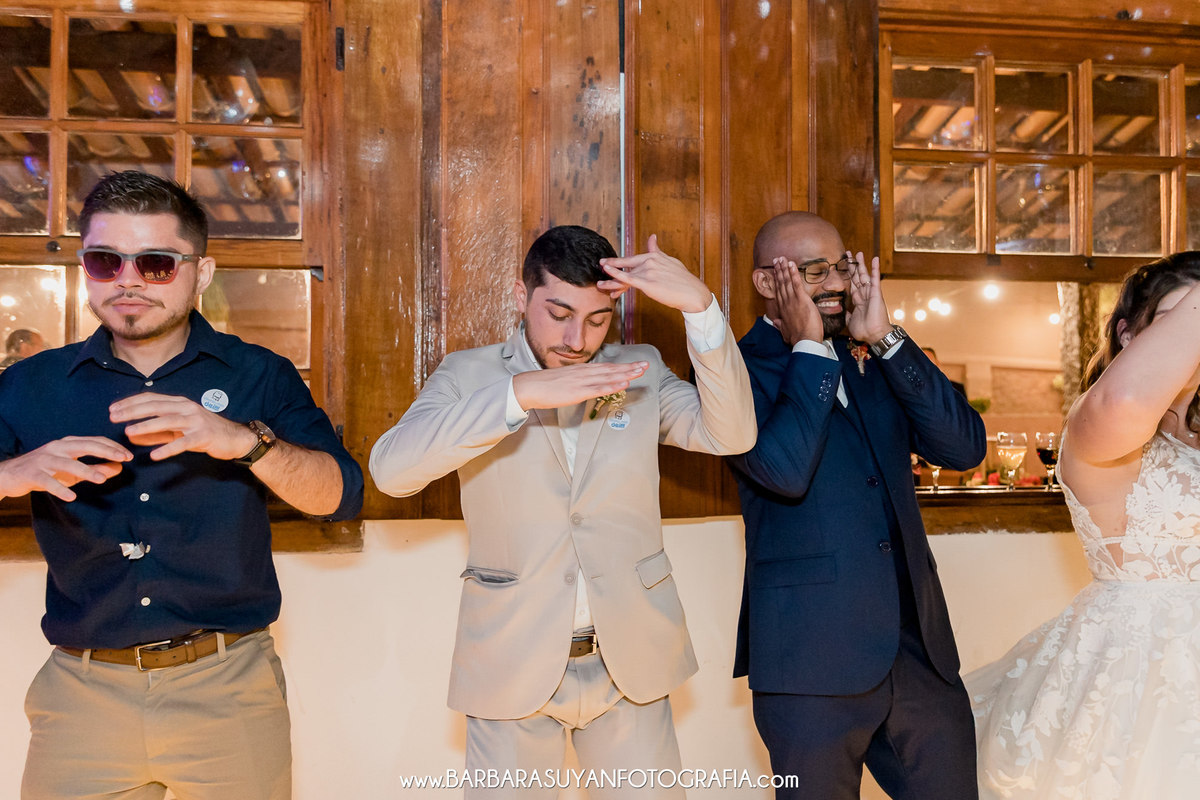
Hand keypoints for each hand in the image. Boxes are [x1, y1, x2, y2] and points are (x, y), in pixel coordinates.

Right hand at [0, 436, 130, 501]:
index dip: (113, 447)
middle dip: (105, 451)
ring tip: (101, 479)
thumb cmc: (46, 470)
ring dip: (86, 470)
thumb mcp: (73, 470)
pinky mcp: (31, 473)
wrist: (9, 474)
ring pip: (67, 463)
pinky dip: (59, 488)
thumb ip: (95, 468)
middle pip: (84, 445)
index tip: (129, 455)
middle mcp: (57, 448)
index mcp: (68, 443)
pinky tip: (72, 496)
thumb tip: (119, 468)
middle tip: (123, 459)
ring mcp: (43, 459)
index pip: (95, 441)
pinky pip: (47, 481)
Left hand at [109, 392, 258, 461]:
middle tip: (113, 417)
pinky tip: (154, 456)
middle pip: (155, 406)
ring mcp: (196, 421)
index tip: (113, 409)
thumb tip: (132, 435)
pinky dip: (167, 449)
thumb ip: (157, 431)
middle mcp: (187, 408)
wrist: (235, 438)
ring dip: (146, 426)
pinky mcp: (203, 436)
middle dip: (132, 411)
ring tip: (128, 432)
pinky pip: (182, 443)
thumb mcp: (180, 428)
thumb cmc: (205, 432)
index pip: (151, 398)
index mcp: (180, 403)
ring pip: (167, 421)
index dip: (131, 402)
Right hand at [512, 361, 647, 410]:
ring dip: (625, 374)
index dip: (624, 366)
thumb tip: (590, 383)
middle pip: (611, 369)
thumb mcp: (566, 380)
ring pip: (608, 376)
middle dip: (630, 368)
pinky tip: (622, 384)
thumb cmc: (546, 385)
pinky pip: (598, 388)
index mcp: (582, 370)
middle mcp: (585, 372)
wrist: (529, 386)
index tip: (637, 365)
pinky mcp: (577, 391)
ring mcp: (582, 381)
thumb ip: (580, 380)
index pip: (607, 367)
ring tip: (640, 372)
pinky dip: (611, 385)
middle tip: (646, 366)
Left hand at [597, 234, 711, 312]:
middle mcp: (649, 261)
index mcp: (654, 256)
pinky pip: (627, 279)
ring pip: (625, 276)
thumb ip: (657, 250)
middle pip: (626, 264)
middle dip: (611, 264)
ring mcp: (648, 271)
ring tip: (600, 284)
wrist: (692, 293)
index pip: (634, 259)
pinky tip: (606, 274)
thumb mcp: (670, 261)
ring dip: (610, 281)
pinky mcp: (647, 283)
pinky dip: (615, 275)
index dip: (621, 263)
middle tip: (600, 264)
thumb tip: (652, 237)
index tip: (611, 262)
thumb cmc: (683, 280)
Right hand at [770, 257, 824, 344]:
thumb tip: (776, 322)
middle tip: (776, 260)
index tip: (775, 272)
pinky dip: (793, 273)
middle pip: (781, 284)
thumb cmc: (797, 338)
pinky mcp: (801, 299)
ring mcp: (792, 300)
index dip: (776, 281)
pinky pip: (796, 283)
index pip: (779, 292)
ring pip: (786, 281)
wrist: (805, 341)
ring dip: (784, 269)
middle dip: (778, 271)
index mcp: (783, 310)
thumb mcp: (786, 332)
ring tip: (781, 259)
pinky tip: (791, 264)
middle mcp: (785, 303)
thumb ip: (781, 325)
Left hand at [846, 251, 892, 344]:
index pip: (851, 284)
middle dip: (852, 266)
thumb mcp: (850, 321)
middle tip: (848, 254)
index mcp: (858, 301)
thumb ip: (847, 313)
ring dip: (861, 264)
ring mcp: (870, 293)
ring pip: (864, 275)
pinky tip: (875, 259)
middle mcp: (864, 295)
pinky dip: (875, 269)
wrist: (873, 335)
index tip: (843, 267)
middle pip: (857, 277)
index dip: (847, 275)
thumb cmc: (864, 330)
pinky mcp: (876, 293)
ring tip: (858, 253)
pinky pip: (875, 279)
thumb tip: (841, 309)